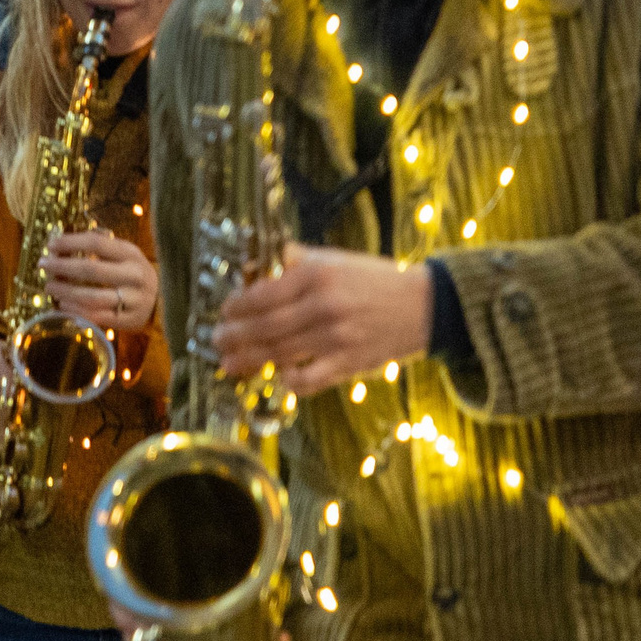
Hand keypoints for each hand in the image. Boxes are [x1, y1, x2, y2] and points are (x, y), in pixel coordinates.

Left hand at [42, 230, 158, 332]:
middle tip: (43, 265)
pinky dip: (76, 311)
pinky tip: (63, 306)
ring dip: (66, 292)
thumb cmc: (134, 273)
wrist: (164, 300)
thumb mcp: (125, 255)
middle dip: (62, 266)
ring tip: (50, 287)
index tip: (51, 245)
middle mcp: (134, 275)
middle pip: (91, 269)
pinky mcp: (129, 321)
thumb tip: (61, 245)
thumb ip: (100, 249)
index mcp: (131, 254)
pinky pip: (97, 317)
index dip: (71, 242)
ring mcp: (133, 300)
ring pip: (92, 296)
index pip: (96, 243)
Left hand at [210, 243, 430, 396]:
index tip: (225, 310)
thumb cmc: (375, 280)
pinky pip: (309, 379)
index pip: (263, 293)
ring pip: (279, 353)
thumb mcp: (334, 259)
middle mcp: (323, 305)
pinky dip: (290, 381)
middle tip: (216, 340)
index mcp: (317, 274)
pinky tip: (279, 377)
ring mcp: (336, 337)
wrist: (424, 305)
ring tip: (229, 363)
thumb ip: (296, 262)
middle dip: (234, 336)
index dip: (237, 306)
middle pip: (265, 326)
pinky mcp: (349, 363)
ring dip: (249, 360)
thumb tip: (257, 266)